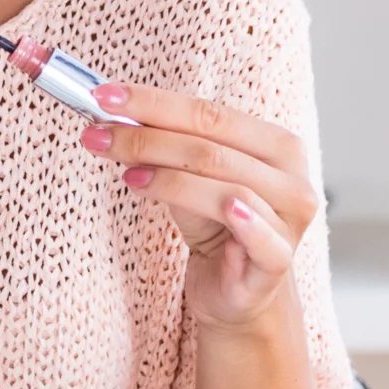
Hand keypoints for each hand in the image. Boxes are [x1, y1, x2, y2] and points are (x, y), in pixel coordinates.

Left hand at [78, 84, 317, 329]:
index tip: (104, 96)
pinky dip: (242, 218)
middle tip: (97, 135)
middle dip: (147, 138)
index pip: (209, 113)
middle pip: (211, 148)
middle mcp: (291, 177)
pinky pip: (261, 236)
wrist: (237, 291)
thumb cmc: (216, 228)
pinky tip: (225, 210)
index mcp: (276, 145)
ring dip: (169, 176)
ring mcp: (289, 219)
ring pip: (226, 185)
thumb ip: (164, 149)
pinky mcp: (279, 261)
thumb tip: (113, 117)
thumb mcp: (188, 181)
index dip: (154, 103)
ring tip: (127, 174)